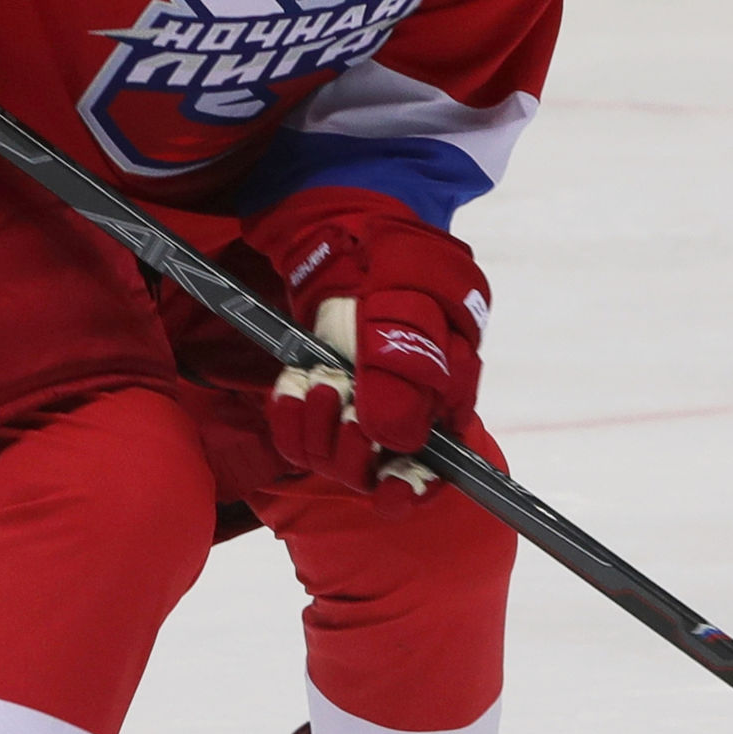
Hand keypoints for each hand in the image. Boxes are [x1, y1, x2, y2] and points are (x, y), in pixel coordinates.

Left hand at [255, 210, 490, 487]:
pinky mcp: (320, 408)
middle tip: (337, 388)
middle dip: (351, 443)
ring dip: (317, 424)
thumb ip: (410, 365)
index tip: (393, 489)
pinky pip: (297, 441)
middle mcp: (402, 419)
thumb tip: (393, 436)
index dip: (414, 488)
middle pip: (374, 474)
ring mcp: (358, 416)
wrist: (354, 244)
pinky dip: (289, 417)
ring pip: (332, 461)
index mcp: (443, 401)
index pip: (435, 470)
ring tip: (317, 376)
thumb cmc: (401, 269)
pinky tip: (292, 384)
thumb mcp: (416, 301)